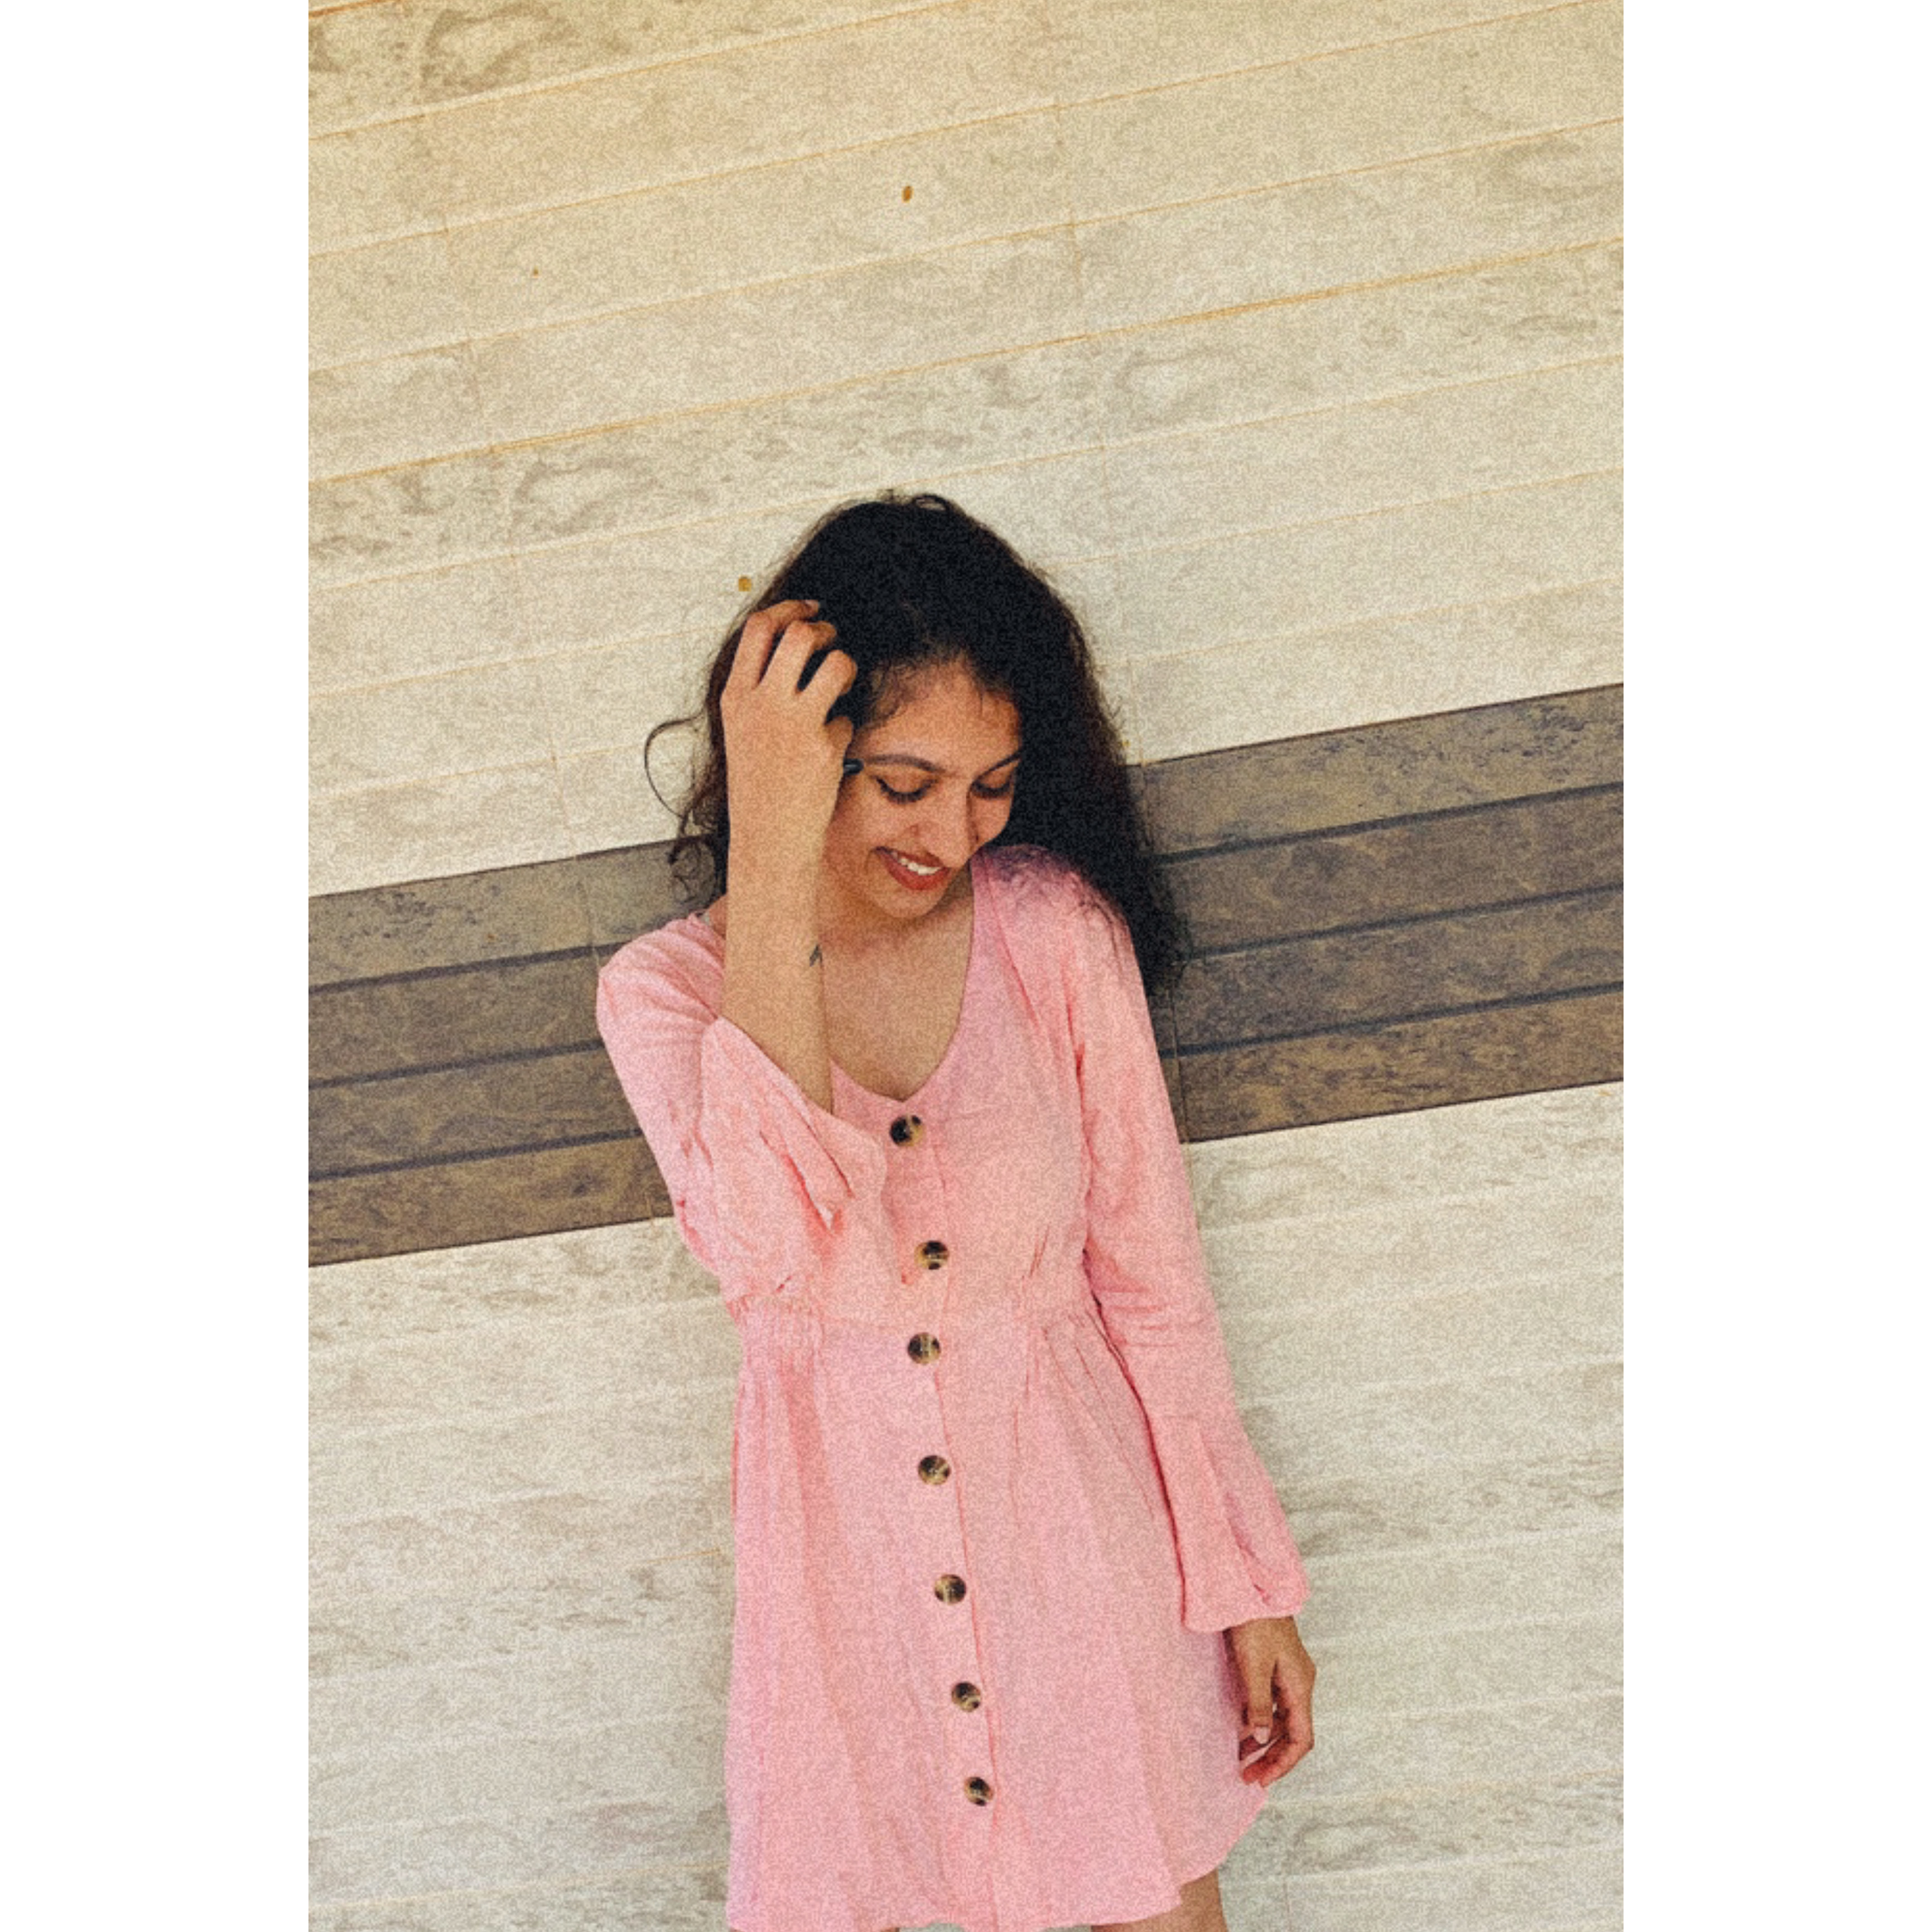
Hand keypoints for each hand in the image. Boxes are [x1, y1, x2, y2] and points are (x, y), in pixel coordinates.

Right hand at [720, 599, 856, 880]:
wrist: (766, 838)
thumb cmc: (758, 785)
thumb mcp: (742, 729)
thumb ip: (758, 689)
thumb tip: (792, 646)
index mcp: (736, 696)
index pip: (760, 628)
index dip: (790, 608)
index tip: (810, 609)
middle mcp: (762, 704)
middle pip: (798, 634)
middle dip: (823, 630)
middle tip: (832, 642)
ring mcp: (794, 724)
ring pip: (834, 663)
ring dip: (845, 665)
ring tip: (842, 684)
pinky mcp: (824, 747)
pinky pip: (848, 716)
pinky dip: (845, 726)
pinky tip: (832, 748)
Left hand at [1227, 1615, 1314, 1786]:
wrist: (1253, 1587)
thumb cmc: (1254, 1621)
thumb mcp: (1253, 1665)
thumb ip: (1259, 1703)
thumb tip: (1263, 1738)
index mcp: (1301, 1685)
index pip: (1301, 1738)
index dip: (1284, 1763)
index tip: (1262, 1779)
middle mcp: (1300, 1683)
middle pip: (1293, 1733)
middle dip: (1272, 1757)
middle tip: (1247, 1776)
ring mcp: (1290, 1675)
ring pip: (1283, 1720)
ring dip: (1265, 1741)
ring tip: (1241, 1758)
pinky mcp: (1277, 1667)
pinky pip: (1274, 1704)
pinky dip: (1260, 1720)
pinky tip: (1242, 1729)